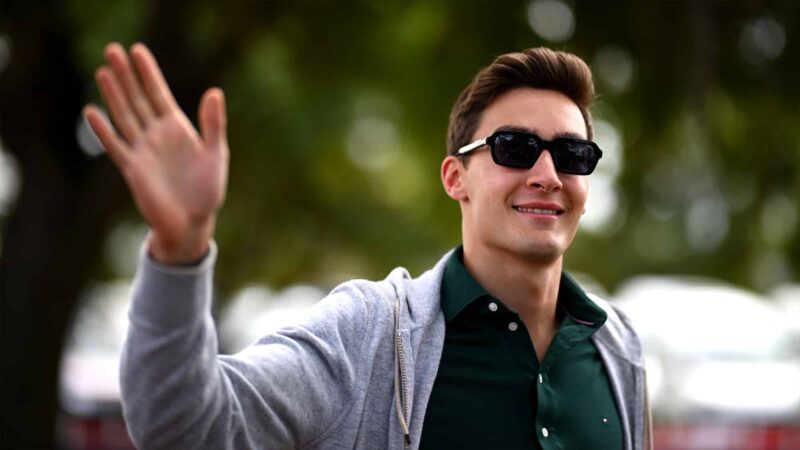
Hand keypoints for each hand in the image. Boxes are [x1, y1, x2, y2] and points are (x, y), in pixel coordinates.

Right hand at [84, 43, 228, 263]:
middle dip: (126, 76)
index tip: (137, 50)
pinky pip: (116, 146)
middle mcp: (157, 136)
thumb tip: (214, 91)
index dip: (149, 73)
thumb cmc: (208, 190)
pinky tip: (91, 112)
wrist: (193, 223)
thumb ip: (213, 124)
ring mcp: (143, 151)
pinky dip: (104, 131)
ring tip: (103, 71)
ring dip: (114, 95)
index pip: (159, 94)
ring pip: (124, 116)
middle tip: (112, 49)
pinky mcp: (133, 169)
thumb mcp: (216, 154)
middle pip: (138, 99)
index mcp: (178, 129)